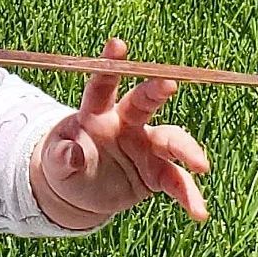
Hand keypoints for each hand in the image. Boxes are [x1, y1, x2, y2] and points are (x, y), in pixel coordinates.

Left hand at [31, 37, 210, 230]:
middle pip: (143, 103)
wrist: (80, 191)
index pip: (101, 85)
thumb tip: (72, 153)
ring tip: (201, 166)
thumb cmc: (65, 164)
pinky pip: (176, 181)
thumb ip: (62, 157)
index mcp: (95, 113)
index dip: (109, 64)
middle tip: (170, 84)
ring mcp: (144, 146)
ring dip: (187, 150)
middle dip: (156, 91)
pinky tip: (199, 212)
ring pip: (170, 140)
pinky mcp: (156, 173)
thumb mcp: (56, 163)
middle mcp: (125, 123)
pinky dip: (189, 195)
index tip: (118, 44)